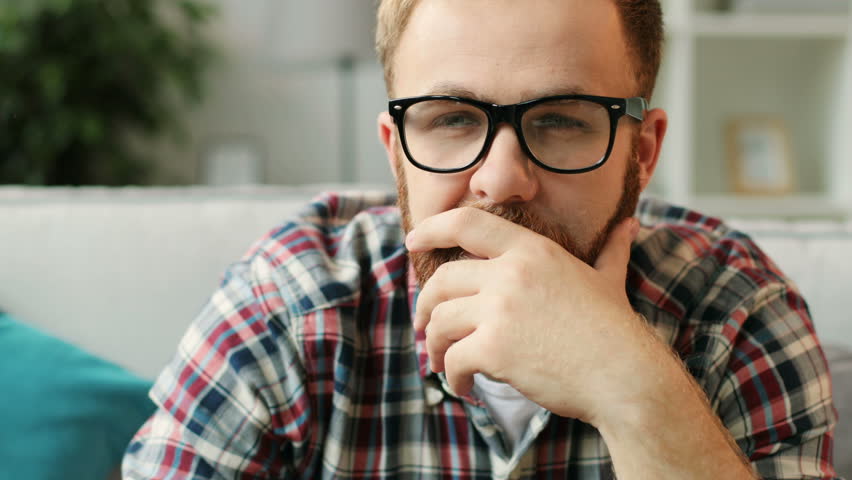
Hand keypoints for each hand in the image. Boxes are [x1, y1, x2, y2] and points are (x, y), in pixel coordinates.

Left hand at [406, 207, 647, 423]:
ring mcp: (500, 310)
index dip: (433, 229)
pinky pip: (453, 359)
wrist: (625, 377)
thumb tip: (628, 225)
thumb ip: (610, 250)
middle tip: (424, 326)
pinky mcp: (495, 349)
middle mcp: (511, 273)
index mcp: (532, 250)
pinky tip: (464, 386)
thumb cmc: (616, 330)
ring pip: (441, 322)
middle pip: (442, 280)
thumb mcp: (608, 280)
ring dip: (434, 345)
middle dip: (425, 305)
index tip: (413, 240)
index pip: (467, 224)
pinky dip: (452, 376)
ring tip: (441, 363)